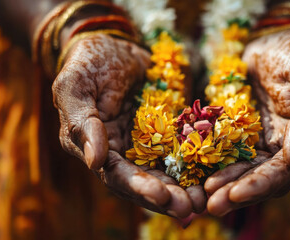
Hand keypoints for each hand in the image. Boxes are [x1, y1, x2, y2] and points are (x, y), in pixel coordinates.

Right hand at [52, 34, 204, 217]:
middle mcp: (120, 153)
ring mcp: (144, 144)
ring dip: (184, 188)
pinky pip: (181, 152)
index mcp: (94, 148)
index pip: (116, 176)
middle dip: (167, 197)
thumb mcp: (75, 86)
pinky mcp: (165, 133)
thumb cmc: (88, 62)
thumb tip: (94, 163)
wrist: (115, 45)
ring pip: (165, 173)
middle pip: (144, 182)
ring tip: (205, 199)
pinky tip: (213, 174)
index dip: (139, 188)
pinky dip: (196, 165)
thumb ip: (82, 122)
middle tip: (191, 207)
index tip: (163, 197)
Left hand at [204, 30, 289, 215]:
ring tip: (204, 199)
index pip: (286, 171)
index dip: (261, 184)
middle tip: (212, 205)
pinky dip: (217, 168)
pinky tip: (199, 177)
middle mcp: (289, 149)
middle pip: (264, 180)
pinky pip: (230, 157)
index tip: (235, 194)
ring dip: (226, 187)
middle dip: (239, 193)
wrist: (272, 43)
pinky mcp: (245, 137)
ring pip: (246, 173)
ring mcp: (266, 145)